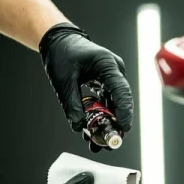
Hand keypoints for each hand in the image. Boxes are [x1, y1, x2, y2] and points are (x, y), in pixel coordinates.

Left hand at [39, 23, 133, 151]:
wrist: (58, 40)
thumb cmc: (62, 54)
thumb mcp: (63, 80)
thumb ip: (72, 104)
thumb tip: (79, 127)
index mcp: (107, 65)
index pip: (121, 91)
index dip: (124, 112)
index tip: (122, 129)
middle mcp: (115, 71)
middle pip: (121, 101)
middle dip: (116, 123)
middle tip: (109, 143)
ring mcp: (112, 77)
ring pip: (115, 104)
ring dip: (108, 122)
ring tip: (98, 142)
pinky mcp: (107, 83)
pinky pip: (108, 102)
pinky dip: (102, 115)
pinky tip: (94, 129)